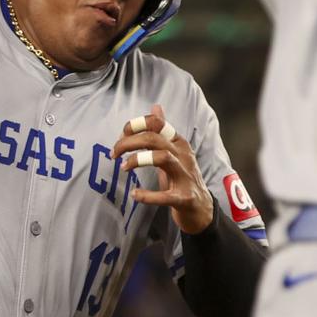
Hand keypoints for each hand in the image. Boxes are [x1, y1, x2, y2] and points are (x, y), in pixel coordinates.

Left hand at [113, 103, 213, 235]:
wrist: (202, 209)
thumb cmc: (183, 178)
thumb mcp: (174, 152)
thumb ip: (163, 131)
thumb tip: (156, 107)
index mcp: (179, 143)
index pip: (156, 123)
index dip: (135, 125)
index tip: (121, 135)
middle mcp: (183, 156)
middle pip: (154, 138)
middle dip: (129, 142)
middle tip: (114, 154)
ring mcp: (185, 177)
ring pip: (162, 158)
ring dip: (138, 160)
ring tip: (124, 168)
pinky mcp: (184, 198)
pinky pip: (164, 196)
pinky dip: (147, 195)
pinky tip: (135, 195)